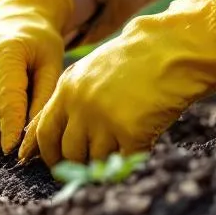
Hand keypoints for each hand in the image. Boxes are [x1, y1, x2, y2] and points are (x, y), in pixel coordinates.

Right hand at [0, 0, 73, 153]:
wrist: (11, 19)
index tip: (15, 151)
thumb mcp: (52, 64)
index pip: (6, 99)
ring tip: (11, 148)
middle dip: (0, 140)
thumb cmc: (39, 44)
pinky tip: (0, 131)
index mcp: (5, 54)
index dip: (10, 127)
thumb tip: (31, 138)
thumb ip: (43, 99)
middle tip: (16, 161)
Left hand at [20, 0, 215, 165]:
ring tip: (121, 146)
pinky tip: (142, 141)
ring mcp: (105, 120)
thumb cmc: (133, 60)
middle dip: (78, 163)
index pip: (45, 133)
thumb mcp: (89, 72)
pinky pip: (125, 158)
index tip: (57, 164)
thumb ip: (70, 99)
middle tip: (91, 164)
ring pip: (96, 160)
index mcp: (67, 90)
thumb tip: (49, 134)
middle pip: (69, 152)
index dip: (49, 154)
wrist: (171, 49)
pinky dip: (133, 156)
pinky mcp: (131, 132)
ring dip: (107, 159)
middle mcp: (81, 106)